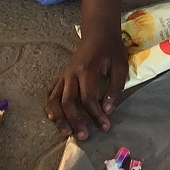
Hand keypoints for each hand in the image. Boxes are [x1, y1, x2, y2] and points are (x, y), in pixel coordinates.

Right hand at [45, 19, 125, 140]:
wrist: (98, 33)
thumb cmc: (111, 50)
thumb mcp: (120, 67)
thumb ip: (114, 89)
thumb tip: (108, 110)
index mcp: (86, 70)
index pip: (88, 98)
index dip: (96, 114)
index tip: (105, 126)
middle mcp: (70, 74)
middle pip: (68, 102)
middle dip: (75, 121)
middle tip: (84, 137)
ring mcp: (63, 75)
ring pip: (54, 99)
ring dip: (58, 118)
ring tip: (66, 134)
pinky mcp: (60, 76)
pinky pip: (50, 93)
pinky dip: (49, 107)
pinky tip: (52, 118)